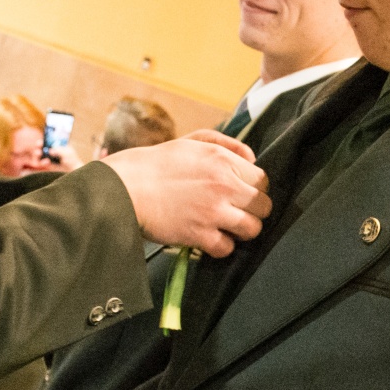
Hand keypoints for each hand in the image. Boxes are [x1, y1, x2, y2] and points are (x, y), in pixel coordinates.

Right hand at [102, 131, 271, 257]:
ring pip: (252, 229)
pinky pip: (227, 248)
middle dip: (253, 211)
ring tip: (226, 226)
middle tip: (236, 212)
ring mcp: (213, 211)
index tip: (242, 194)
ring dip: (241, 231)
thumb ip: (226, 144)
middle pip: (264, 206)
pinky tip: (208, 237)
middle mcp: (224, 185)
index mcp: (223, 161)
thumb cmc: (156, 164)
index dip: (255, 189)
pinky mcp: (199, 234)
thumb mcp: (192, 141)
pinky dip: (220, 247)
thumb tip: (252, 158)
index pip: (263, 180)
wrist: (125, 187)